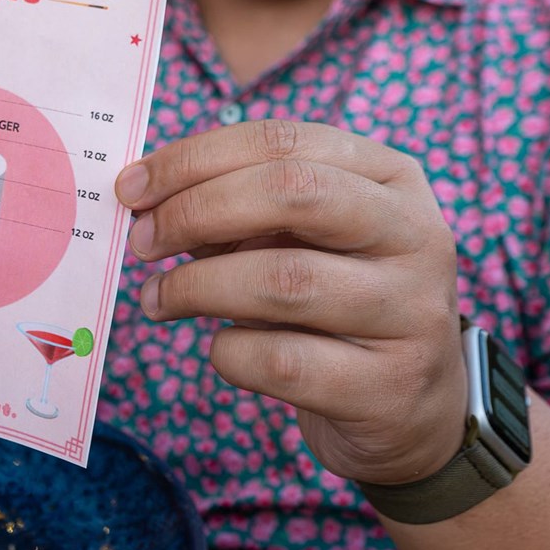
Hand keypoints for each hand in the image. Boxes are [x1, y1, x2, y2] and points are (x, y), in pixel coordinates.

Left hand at [114, 117, 466, 485]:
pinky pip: (282, 361)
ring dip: (197, 286)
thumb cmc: (337, 300)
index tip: (133, 186)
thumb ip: (239, 208)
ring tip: (158, 298)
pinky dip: (228, 352)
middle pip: (293, 192)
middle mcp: (416, 234)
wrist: (412, 408)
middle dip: (197, 210)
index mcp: (391, 176)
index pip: (283, 141)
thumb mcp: (303, 238)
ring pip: (284, 280)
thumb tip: (146, 197)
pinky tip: (218, 348)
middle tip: (143, 240)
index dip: (196, 158)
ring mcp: (413, 312)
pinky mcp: (389, 388)